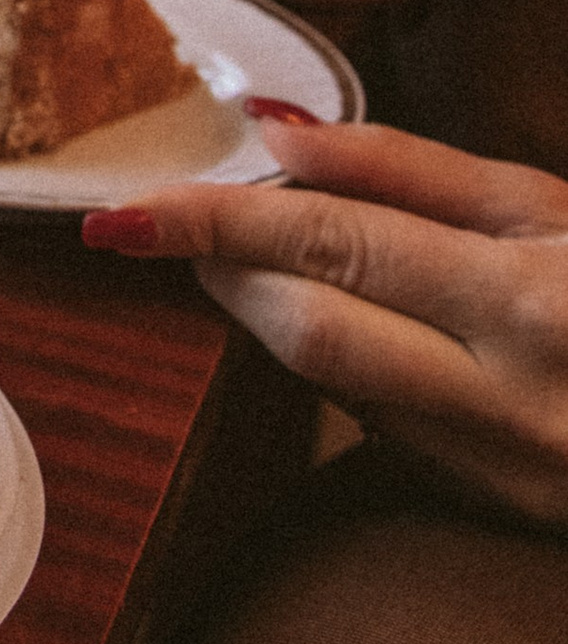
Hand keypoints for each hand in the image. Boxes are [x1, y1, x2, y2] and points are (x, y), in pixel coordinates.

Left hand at [86, 120, 567, 528]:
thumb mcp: (555, 206)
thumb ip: (416, 172)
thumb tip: (279, 140)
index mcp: (529, 295)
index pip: (328, 244)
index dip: (210, 223)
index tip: (119, 212)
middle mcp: (506, 391)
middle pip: (306, 327)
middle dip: (219, 272)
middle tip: (159, 227)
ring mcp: (500, 463)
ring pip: (331, 383)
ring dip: (268, 317)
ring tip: (241, 260)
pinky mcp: (492, 504)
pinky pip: (378, 426)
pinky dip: (336, 368)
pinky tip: (331, 323)